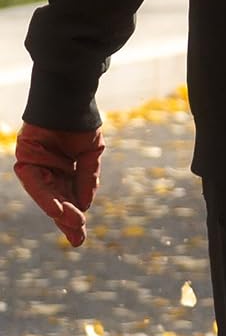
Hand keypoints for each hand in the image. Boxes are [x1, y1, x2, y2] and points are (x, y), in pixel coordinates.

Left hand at [14, 122, 103, 247]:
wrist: (71, 97)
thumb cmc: (82, 123)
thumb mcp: (90, 155)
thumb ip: (87, 179)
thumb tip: (84, 205)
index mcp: (64, 170)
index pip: (67, 198)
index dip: (73, 217)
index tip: (79, 237)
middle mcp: (47, 169)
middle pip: (55, 199)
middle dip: (66, 219)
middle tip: (77, 238)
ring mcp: (35, 162)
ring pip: (44, 193)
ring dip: (56, 209)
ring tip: (70, 223)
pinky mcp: (25, 154)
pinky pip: (33, 179)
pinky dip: (44, 195)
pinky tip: (56, 208)